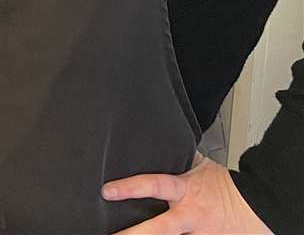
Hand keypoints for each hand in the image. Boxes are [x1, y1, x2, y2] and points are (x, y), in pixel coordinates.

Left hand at [104, 155, 271, 233]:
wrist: (261, 206)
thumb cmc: (229, 186)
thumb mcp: (202, 166)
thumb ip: (180, 158)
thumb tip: (163, 143)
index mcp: (185, 191)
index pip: (153, 185)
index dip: (130, 188)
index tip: (107, 191)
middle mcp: (189, 216)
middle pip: (158, 228)